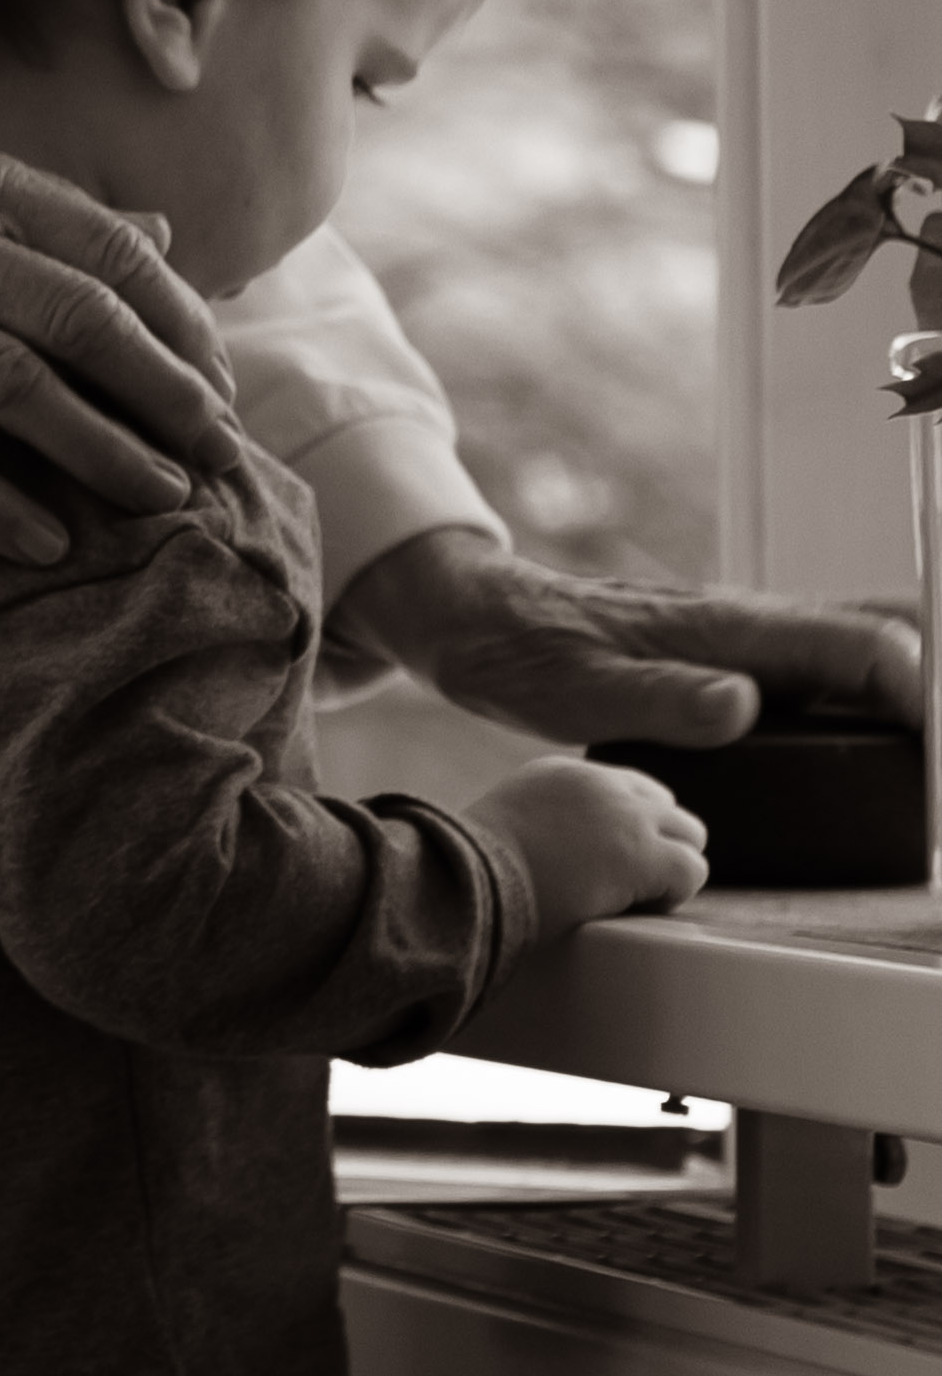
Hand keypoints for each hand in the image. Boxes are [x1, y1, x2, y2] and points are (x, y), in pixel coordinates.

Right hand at [0, 85, 241, 562]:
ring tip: (160, 500)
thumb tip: (162, 241)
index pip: (118, 255)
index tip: (220, 381)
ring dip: (104, 450)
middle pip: (90, 324)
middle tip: (218, 453)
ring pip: (24, 388)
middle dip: (170, 395)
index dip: (183, 324)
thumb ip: (52, 214)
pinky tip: (45, 543)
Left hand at [331, 526, 922, 742]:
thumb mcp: (575, 693)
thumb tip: (743, 705)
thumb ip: (661, 701)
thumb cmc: (522, 653)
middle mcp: (750, 623)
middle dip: (930, 677)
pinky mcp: (729, 650)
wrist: (479, 617)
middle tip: (941, 758)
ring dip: (906, 677)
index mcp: (729, 630)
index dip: (921, 690)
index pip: (863, 645)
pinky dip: (868, 684)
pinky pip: (821, 659)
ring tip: (926, 752)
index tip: (941, 749)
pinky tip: (875, 728)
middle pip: (881, 630)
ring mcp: (743, 634)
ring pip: (857, 640)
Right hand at [467, 756, 707, 940]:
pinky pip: (692, 871)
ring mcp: (627, 816)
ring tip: (633, 901)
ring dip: (669, 869)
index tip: (610, 862)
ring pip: (690, 835)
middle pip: (666, 806)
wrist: (470, 883)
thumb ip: (537, 824)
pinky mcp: (645, 855)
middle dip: (657, 845)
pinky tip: (635, 910)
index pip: (627, 788)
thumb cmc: (472, 873)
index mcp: (563, 773)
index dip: (629, 828)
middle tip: (629, 886)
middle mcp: (601, 784)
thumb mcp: (504, 825)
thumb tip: (547, 854)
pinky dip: (672, 895)